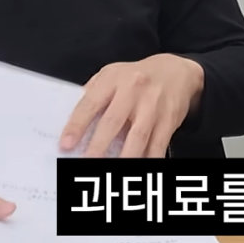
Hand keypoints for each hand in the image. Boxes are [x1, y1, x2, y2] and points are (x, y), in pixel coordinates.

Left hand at [60, 54, 205, 157]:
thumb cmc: (138, 76)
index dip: (77, 125)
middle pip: (113, 121)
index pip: (90, 103)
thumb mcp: (112, 74)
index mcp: (113, 79)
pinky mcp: (168, 120)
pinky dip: (148, 159)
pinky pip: (157, 144)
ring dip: (124, 157)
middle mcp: (133, 91)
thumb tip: (73, 122)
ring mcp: (152, 106)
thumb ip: (93, 94)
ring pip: (137, 136)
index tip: (66, 144)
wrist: (177, 71)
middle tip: (85, 162)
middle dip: (98, 145)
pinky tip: (140, 169)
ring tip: (112, 172)